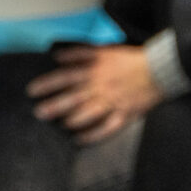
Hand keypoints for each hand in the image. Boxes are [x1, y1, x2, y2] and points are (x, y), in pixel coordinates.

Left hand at [29, 43, 161, 142]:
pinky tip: (80, 140)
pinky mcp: (125, 114)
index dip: (48, 83)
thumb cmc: (130, 59)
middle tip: (39, 113)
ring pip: (90, 112)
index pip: (66, 76)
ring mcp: (113, 102)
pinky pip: (107, 128)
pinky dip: (93, 135)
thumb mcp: (104, 50)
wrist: (159, 69)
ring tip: (60, 125)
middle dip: (55, 105)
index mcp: (95, 69)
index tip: (32, 91)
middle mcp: (101, 86)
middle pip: (75, 97)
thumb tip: (57, 56)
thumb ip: (79, 53)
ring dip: (73, 119)